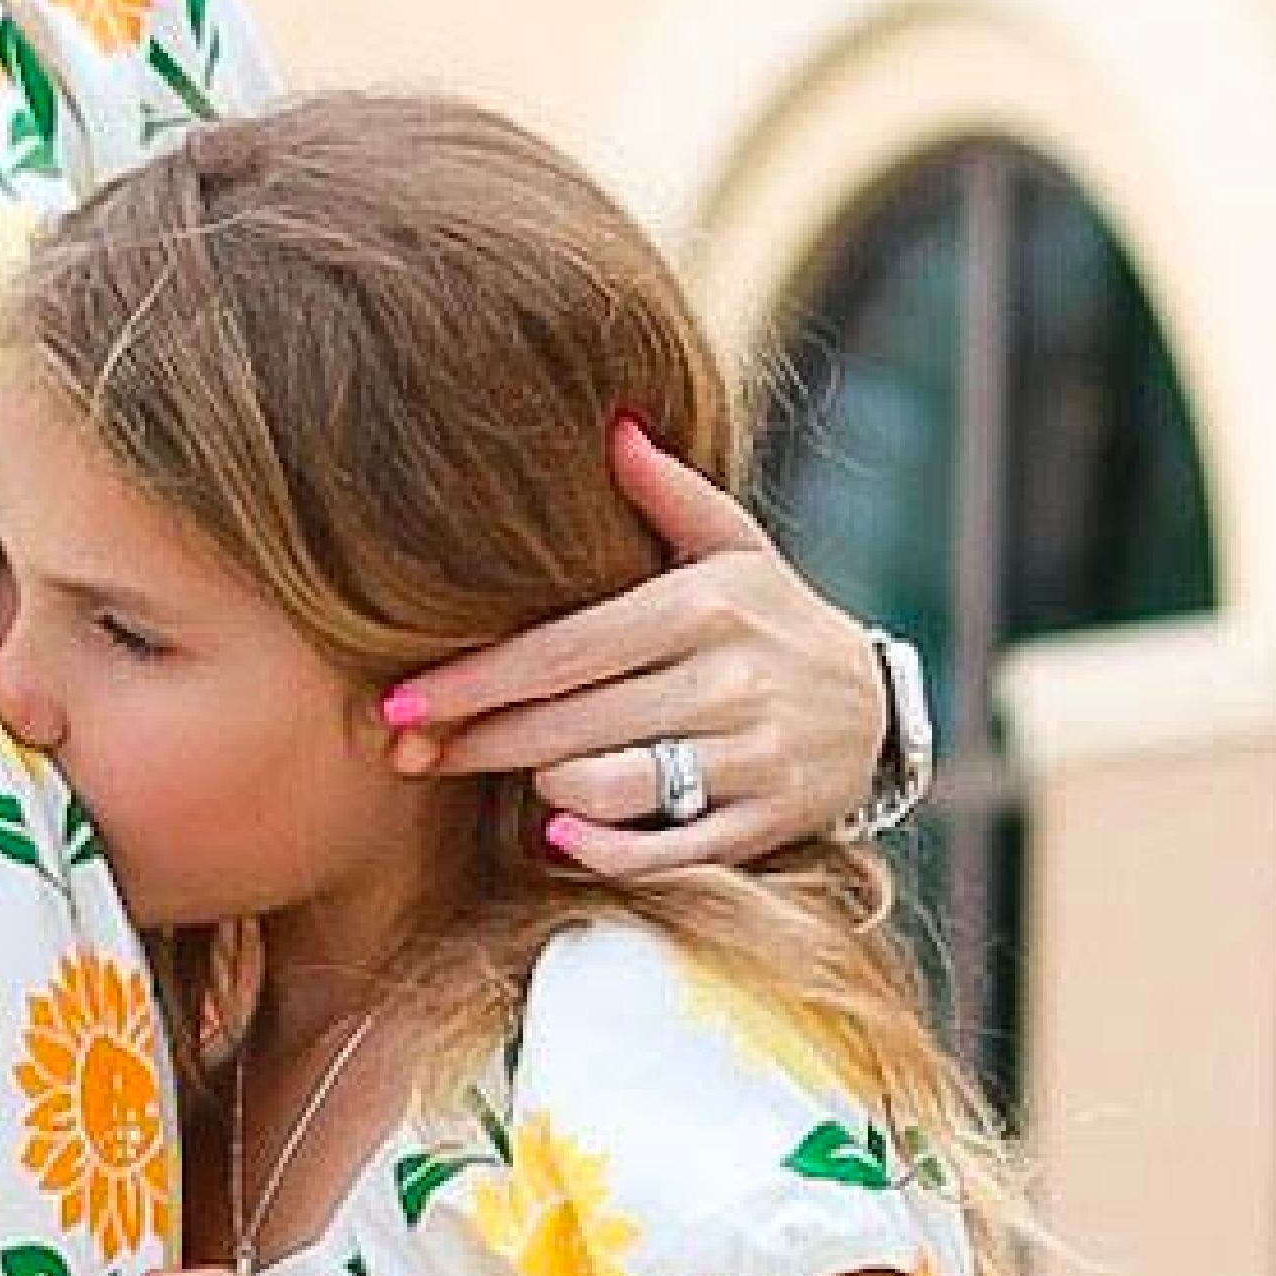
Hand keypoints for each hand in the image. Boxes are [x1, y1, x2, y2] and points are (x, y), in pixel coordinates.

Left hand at [379, 417, 884, 875]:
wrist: (877, 710)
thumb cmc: (773, 621)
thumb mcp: (735, 547)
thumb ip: (668, 495)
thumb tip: (613, 425)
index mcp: (704, 606)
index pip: (561, 650)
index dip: (472, 681)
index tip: (398, 699)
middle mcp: (730, 679)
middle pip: (567, 723)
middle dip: (476, 742)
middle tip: (409, 752)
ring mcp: (752, 755)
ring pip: (606, 786)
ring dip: (542, 786)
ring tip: (517, 772)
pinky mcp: (766, 821)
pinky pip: (663, 851)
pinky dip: (599, 848)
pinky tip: (558, 832)